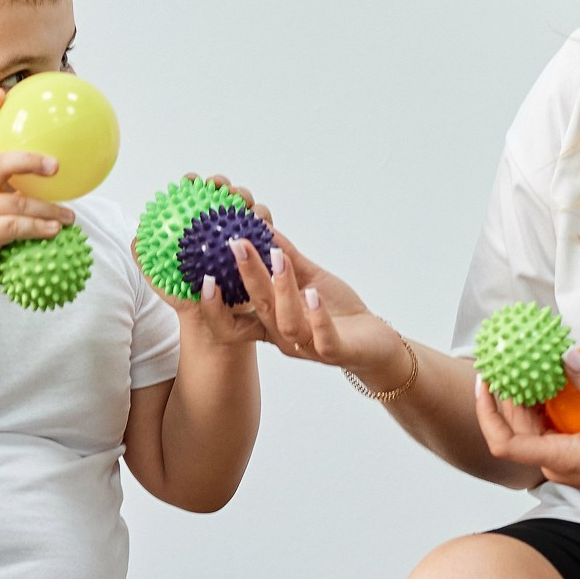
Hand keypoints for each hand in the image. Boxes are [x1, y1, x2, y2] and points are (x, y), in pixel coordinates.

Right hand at [0, 88, 79, 296]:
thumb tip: (54, 178)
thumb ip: (14, 192)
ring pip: (16, 203)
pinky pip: (14, 227)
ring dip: (49, 209)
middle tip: (56, 165)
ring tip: (71, 216)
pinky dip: (38, 228)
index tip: (2, 92)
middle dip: (28, 160)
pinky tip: (56, 231)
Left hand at [135, 171, 267, 347]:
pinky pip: (265, 231)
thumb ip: (145, 258)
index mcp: (197, 226)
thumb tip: (135, 238)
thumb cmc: (185, 294)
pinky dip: (264, 223)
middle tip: (220, 189)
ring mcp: (243, 235)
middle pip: (224, 195)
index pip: (194, 196)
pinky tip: (258, 223)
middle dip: (224, 185)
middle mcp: (221, 225)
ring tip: (242, 204)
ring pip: (249, 207)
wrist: (210, 319)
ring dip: (247, 200)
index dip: (193, 183)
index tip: (189, 183)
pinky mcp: (260, 247)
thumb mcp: (161, 277)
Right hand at [229, 229, 407, 383]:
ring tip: (280, 259)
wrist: (375, 343)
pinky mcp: (337, 353)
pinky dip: (317, 316)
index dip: (215, 307)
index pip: (233, 324)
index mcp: (272, 324)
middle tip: (237, 244)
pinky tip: (313, 293)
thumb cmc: (338, 313)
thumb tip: (262, 225)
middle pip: (260, 308)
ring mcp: (310, 347)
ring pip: (288, 323)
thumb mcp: (310, 278)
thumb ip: (286, 257)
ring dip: (282, 289)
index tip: (204, 277)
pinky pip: (324, 340)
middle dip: (248, 276)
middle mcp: (285, 338)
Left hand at [474, 349, 579, 521]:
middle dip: (504, 396)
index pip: (504, 443)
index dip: (487, 413)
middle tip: (503, 360)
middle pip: (515, 429)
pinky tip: (553, 380)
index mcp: (557, 459)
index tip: (485, 382)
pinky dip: (546, 404)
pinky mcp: (574, 454)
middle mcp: (553, 462)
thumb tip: (566, 355)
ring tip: (523, 364)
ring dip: (525, 398)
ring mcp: (563, 460)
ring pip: (532, 428)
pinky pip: (551, 427)